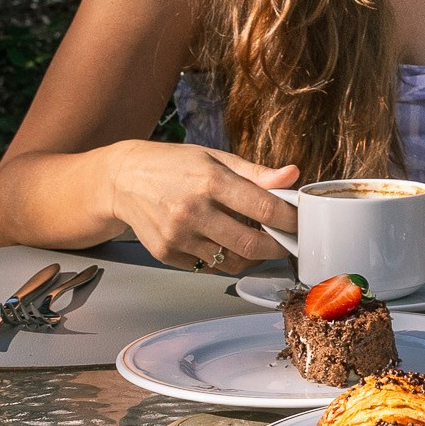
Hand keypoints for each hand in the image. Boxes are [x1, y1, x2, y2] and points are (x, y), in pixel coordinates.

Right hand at [100, 141, 300, 271]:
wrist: (122, 180)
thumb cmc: (175, 165)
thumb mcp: (216, 158)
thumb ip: (256, 173)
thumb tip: (293, 176)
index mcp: (210, 182)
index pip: (265, 208)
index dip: (291, 220)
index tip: (301, 223)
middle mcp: (192, 212)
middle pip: (252, 245)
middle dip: (279, 248)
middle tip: (288, 242)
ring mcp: (177, 237)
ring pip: (232, 262)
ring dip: (253, 257)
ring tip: (259, 243)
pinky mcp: (166, 254)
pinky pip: (208, 266)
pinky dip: (224, 259)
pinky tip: (225, 243)